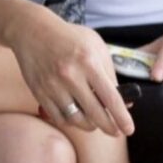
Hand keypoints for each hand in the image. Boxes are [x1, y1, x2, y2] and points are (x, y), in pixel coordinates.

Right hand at [10, 8, 133, 136]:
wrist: (33, 30)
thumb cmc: (69, 37)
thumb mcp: (95, 45)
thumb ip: (109, 72)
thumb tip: (123, 101)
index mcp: (89, 62)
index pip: (111, 98)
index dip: (122, 118)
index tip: (129, 129)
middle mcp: (71, 75)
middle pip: (95, 114)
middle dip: (110, 127)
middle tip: (115, 131)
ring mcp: (53, 86)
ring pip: (77, 120)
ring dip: (90, 125)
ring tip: (94, 121)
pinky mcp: (39, 92)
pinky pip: (59, 118)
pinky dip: (71, 121)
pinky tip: (76, 116)